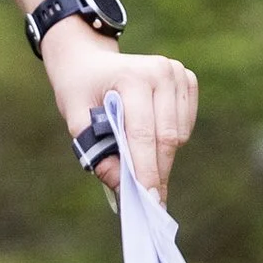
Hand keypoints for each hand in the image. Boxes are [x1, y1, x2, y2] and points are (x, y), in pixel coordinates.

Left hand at [42, 23, 196, 202]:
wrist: (89, 60)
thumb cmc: (79, 89)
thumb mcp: (75, 119)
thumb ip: (96, 151)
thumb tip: (121, 186)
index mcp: (133, 76)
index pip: (143, 134)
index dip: (145, 170)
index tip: (148, 200)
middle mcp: (162, 72)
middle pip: (166, 138)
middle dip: (156, 172)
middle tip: (150, 201)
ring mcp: (178, 74)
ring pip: (178, 136)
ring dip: (161, 159)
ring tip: (141, 170)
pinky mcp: (187, 80)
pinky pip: (184, 127)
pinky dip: (169, 142)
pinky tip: (148, 141)